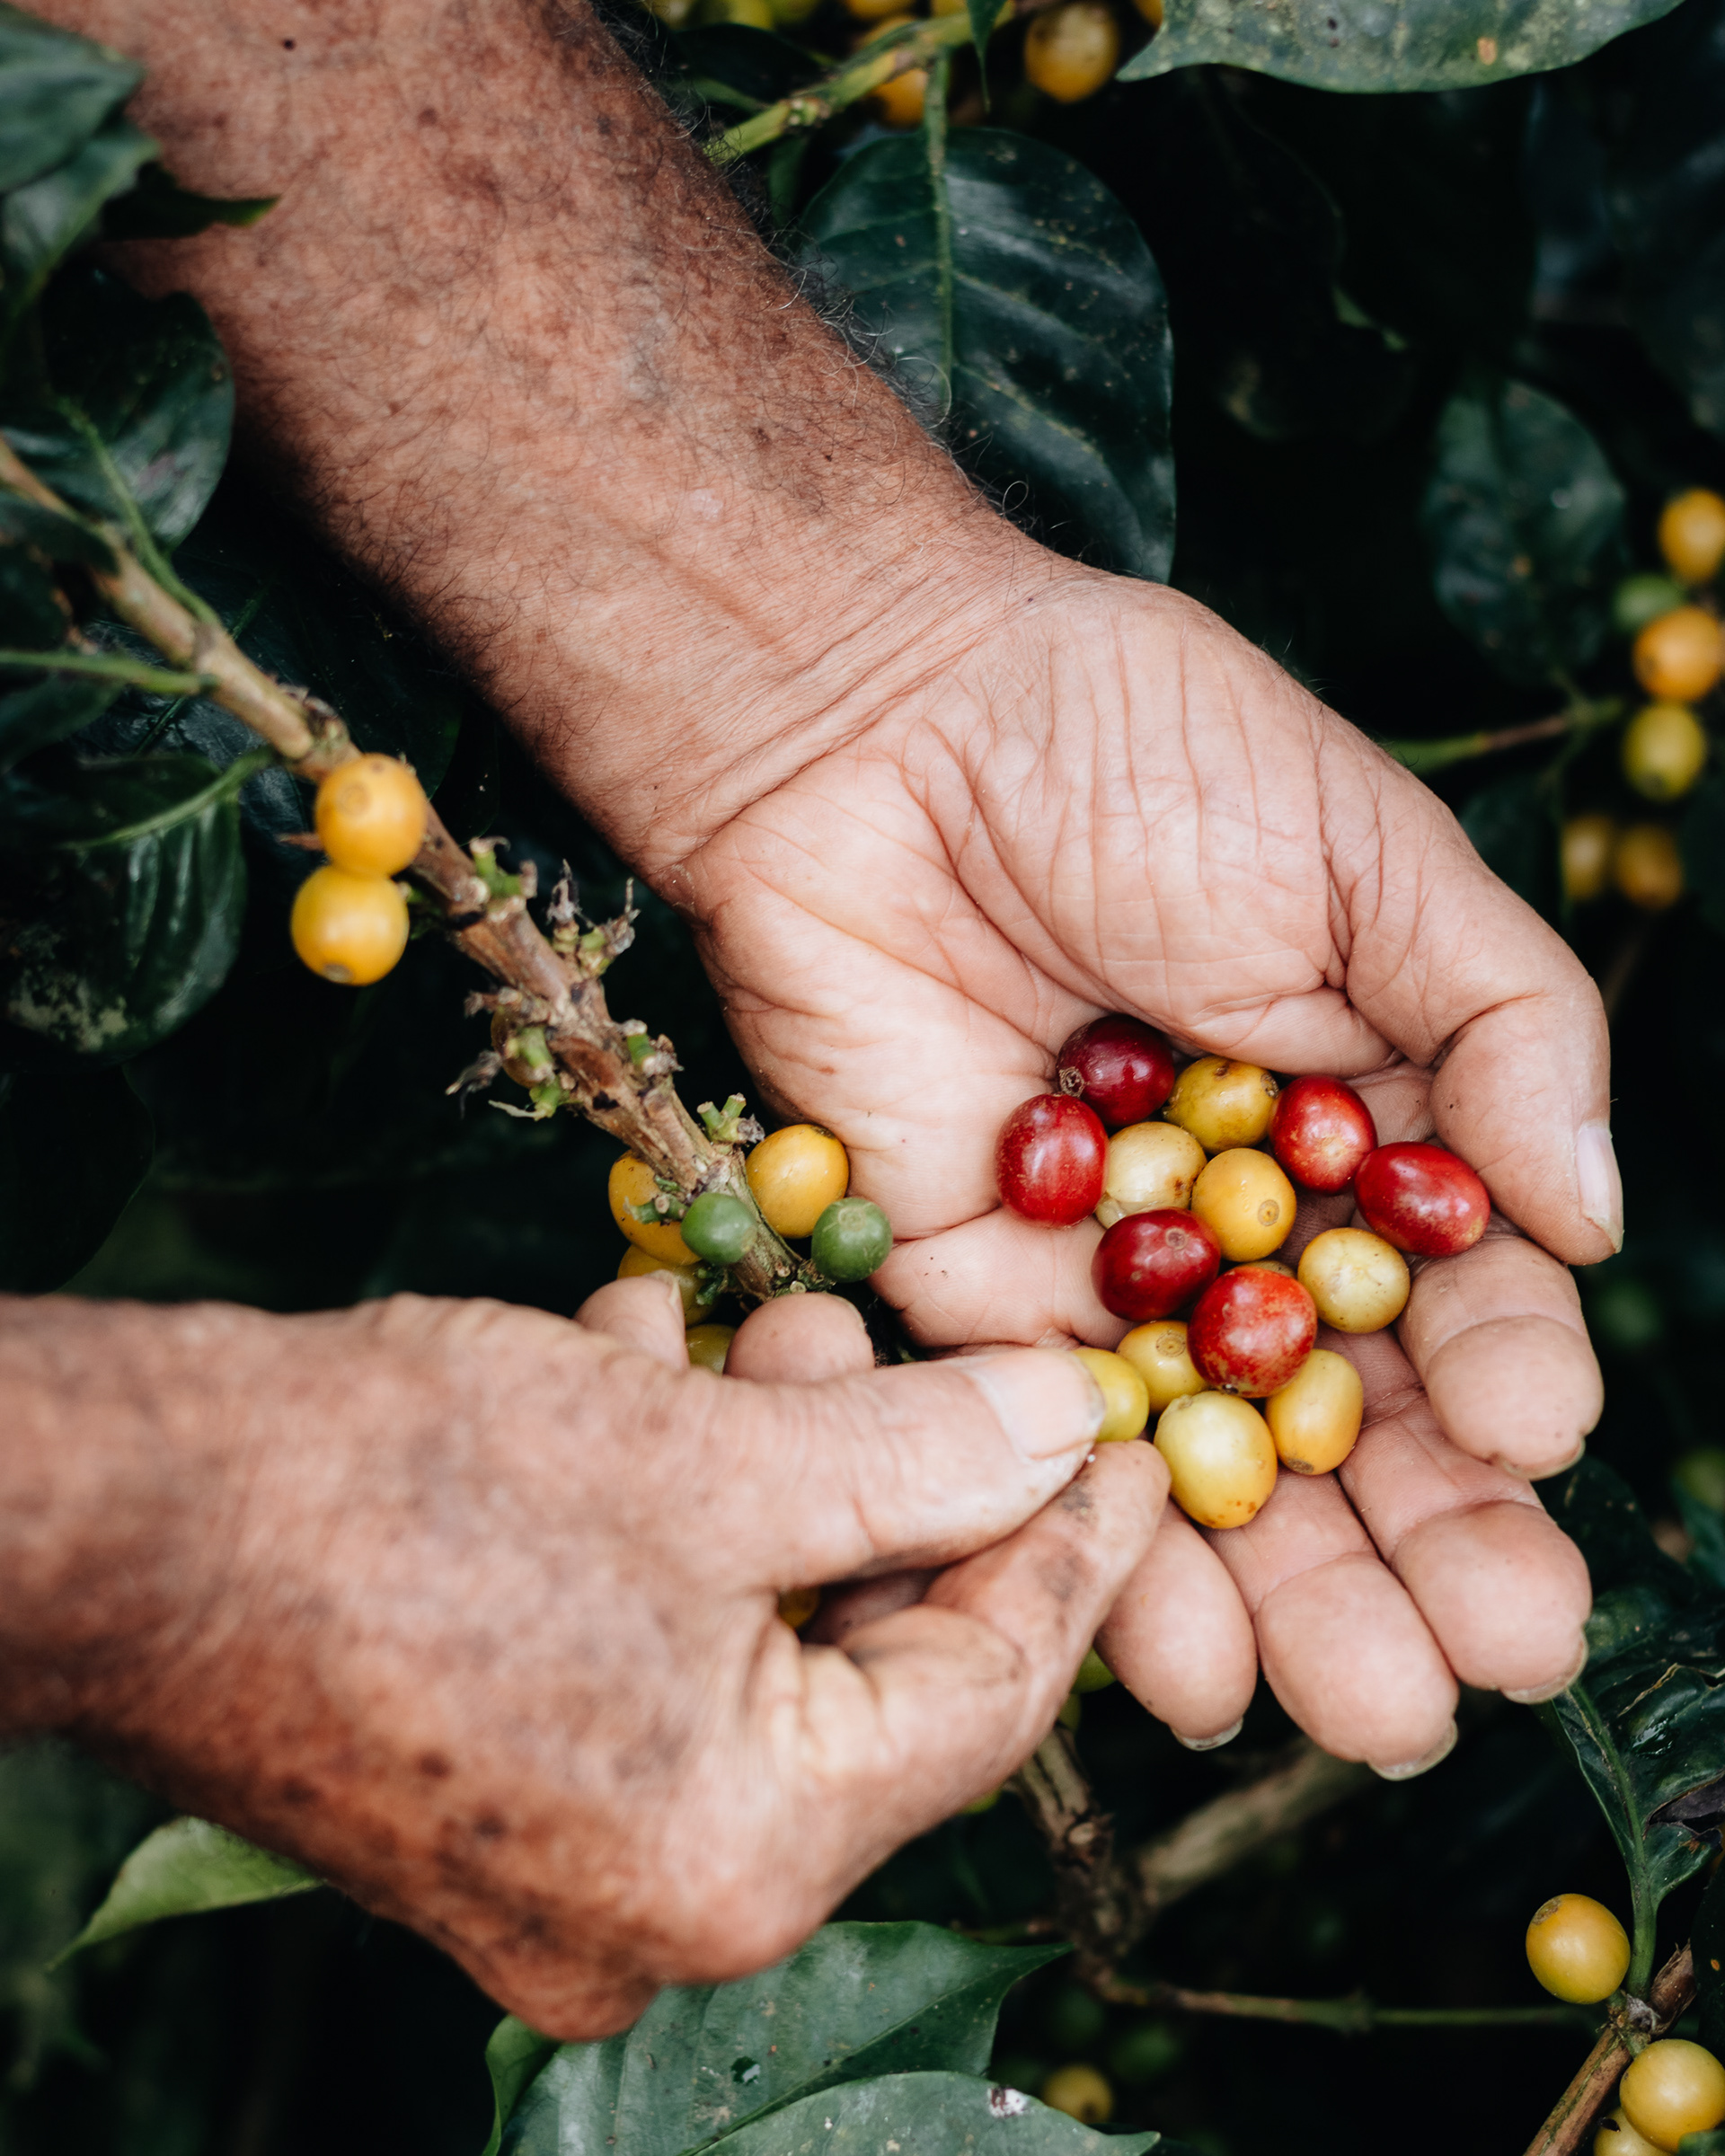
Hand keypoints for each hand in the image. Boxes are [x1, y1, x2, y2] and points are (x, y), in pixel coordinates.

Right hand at [1, 1284, 1159, 2036]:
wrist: (124, 1521)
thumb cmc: (409, 1492)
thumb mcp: (706, 1454)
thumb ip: (917, 1455)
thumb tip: (1063, 1425)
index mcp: (741, 1862)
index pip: (980, 1701)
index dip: (1068, 1550)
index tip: (1130, 1445)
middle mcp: (658, 1909)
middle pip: (858, 1675)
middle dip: (884, 1484)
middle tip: (888, 1340)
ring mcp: (558, 1868)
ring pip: (743, 1647)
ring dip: (764, 1474)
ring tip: (742, 1330)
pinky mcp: (487, 1799)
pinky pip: (640, 1657)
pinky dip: (663, 1520)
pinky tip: (634, 1375)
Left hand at [663, 565, 1605, 1773]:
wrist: (873, 725)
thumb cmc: (1135, 747)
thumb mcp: (1367, 854)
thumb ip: (1501, 1026)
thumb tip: (1589, 1220)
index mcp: (1365, 1119)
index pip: (1458, 1291)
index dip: (1505, 1380)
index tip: (1536, 1446)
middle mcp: (1244, 1220)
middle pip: (1349, 1419)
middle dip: (1425, 1544)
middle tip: (1487, 1662)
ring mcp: (1108, 1270)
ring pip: (1211, 1467)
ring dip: (1291, 1597)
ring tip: (1370, 1712)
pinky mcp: (967, 1291)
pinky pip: (1045, 1446)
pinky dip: (1107, 1551)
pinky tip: (1182, 1660)